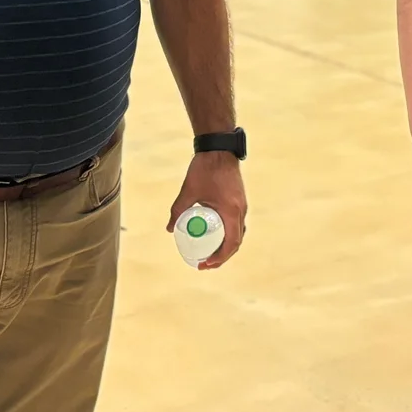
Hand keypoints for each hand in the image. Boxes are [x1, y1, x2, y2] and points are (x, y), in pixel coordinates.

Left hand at [167, 152, 246, 268]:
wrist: (219, 148)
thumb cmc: (206, 168)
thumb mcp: (189, 191)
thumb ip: (178, 210)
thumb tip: (169, 228)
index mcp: (231, 211)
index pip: (231, 243)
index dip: (220, 258)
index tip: (206, 264)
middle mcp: (240, 210)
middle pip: (236, 242)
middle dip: (222, 256)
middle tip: (206, 263)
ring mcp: (241, 205)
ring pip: (238, 232)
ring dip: (226, 245)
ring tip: (211, 252)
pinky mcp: (239, 200)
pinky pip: (237, 223)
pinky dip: (228, 233)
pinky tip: (215, 234)